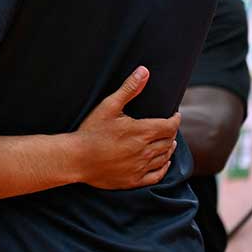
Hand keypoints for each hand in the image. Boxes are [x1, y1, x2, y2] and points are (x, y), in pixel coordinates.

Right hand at [75, 66, 179, 188]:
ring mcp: (140, 167)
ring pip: (164, 157)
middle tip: (168, 126)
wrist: (76, 158)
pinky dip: (164, 167)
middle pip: (168, 141)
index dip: (175, 119)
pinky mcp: (134, 180)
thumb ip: (129, 88)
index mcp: (142, 131)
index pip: (169, 126)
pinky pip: (157, 176)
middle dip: (171, 132)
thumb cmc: (91, 131)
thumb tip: (144, 71)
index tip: (175, 115)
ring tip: (168, 141)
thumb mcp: (108, 106)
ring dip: (169, 148)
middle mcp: (145, 150)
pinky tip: (163, 162)